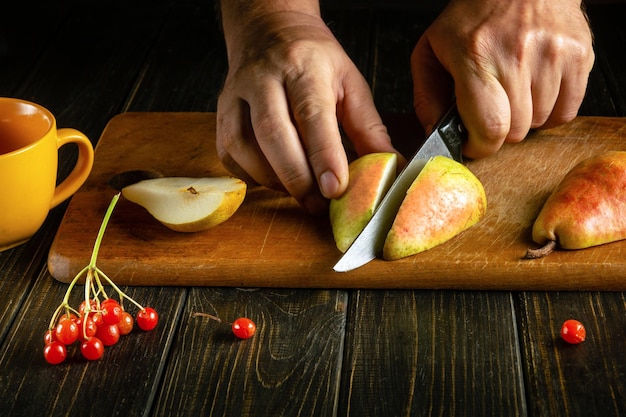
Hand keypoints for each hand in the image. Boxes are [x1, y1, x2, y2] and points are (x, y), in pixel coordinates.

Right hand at [216, 9, 396, 213]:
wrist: (269, 30)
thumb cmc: (314, 60)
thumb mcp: (351, 83)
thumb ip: (369, 128)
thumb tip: (390, 167)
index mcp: (304, 66)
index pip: (312, 114)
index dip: (323, 155)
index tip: (336, 189)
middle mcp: (264, 77)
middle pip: (273, 133)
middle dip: (297, 177)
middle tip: (318, 204)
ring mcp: (236, 94)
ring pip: (244, 146)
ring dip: (274, 180)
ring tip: (300, 194)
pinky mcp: (222, 112)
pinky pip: (229, 153)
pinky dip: (252, 176)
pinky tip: (274, 180)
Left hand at [411, 0, 594, 158]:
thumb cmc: (473, 16)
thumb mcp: (431, 51)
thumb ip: (426, 96)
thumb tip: (433, 132)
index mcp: (476, 57)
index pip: (490, 127)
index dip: (480, 146)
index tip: (473, 142)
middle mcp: (517, 56)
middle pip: (516, 131)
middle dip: (500, 130)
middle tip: (492, 108)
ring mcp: (553, 56)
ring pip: (540, 123)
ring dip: (525, 118)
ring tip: (513, 91)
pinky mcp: (579, 56)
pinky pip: (566, 112)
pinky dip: (550, 112)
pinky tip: (535, 91)